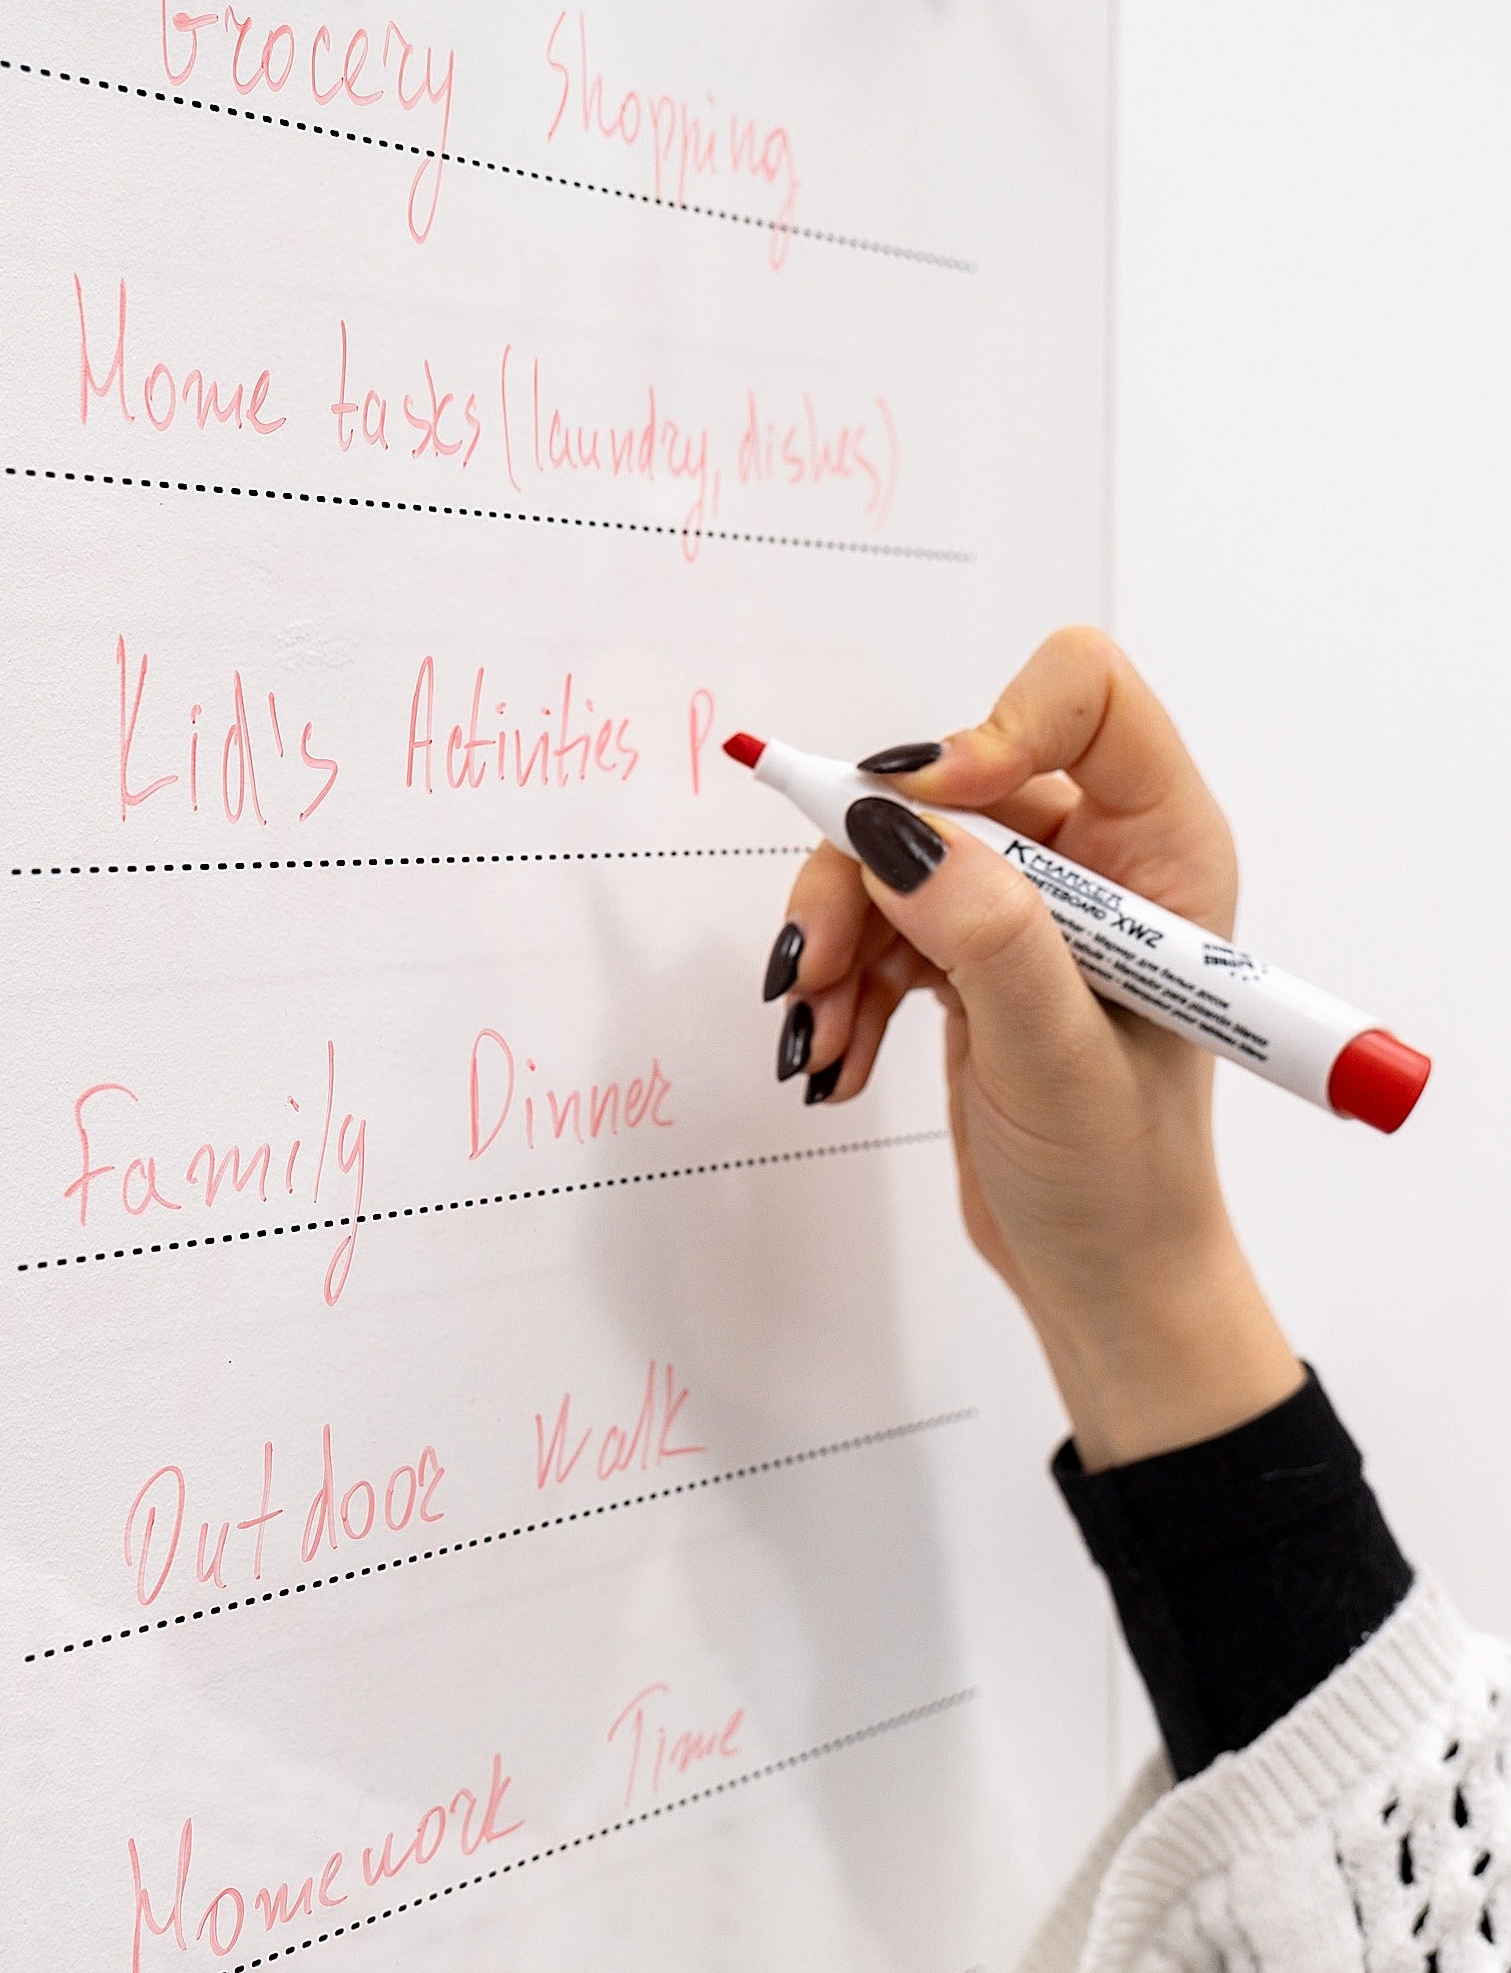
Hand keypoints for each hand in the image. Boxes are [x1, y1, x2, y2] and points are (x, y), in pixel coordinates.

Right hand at [768, 627, 1301, 1468]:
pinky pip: (875, 924)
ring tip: (817, 1036)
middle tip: (814, 964)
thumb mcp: (1058, 1058)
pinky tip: (839, 1061)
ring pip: (889, 856)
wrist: (1100, 1275)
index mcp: (1158, 848)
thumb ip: (989, 936)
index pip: (1083, 696)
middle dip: (864, 870)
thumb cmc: (1120, 1180)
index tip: (914, 815)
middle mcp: (1093, 858)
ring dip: (835, 942)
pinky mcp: (967, 955)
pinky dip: (840, 988)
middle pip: (943, 785)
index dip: (990, 730)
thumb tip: (892, 832)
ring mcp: (1024, 908)